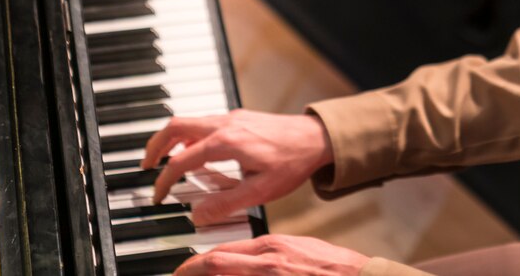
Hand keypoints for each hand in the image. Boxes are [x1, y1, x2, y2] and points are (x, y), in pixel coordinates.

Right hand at [141, 109, 333, 222]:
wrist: (316, 137)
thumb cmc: (293, 162)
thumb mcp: (261, 191)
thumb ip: (226, 203)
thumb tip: (197, 215)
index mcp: (226, 143)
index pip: (181, 161)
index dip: (164, 180)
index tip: (157, 195)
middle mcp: (224, 124)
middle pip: (175, 127)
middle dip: (154, 146)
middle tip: (145, 167)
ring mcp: (231, 117)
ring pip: (188, 121)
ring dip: (170, 138)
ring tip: (163, 160)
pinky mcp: (237, 117)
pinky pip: (203, 122)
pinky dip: (188, 135)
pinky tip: (192, 151)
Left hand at [173, 234, 368, 274]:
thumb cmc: (335, 267)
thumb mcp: (299, 248)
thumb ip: (271, 253)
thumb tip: (248, 259)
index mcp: (271, 247)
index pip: (222, 252)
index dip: (197, 263)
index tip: (185, 269)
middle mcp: (267, 263)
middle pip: (216, 265)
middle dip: (191, 273)